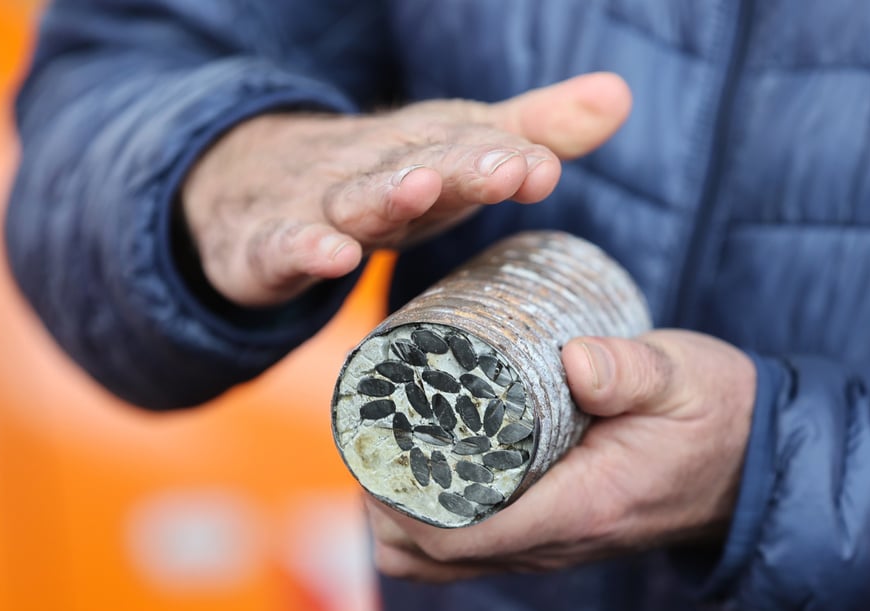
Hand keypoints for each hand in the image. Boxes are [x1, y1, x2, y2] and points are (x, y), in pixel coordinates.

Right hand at [181, 73, 630, 305]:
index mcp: (422, 151)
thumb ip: (530, 131)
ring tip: (420, 186)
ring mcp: (318, 204)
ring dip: (387, 193)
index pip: (464, 147)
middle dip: (462, 166)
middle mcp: (373, 170)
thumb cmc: (376, 173)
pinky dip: (302, 249)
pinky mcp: (268, 245)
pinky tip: (331, 257)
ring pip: (353, 199)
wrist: (249, 181)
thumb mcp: (452, 153)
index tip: (545, 168)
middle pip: (417, 165)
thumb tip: (620, 95)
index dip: (502, 156)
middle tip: (508, 168)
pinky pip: (283, 247)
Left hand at [368, 330, 755, 581]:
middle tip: (369, 434)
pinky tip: (426, 468)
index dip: (398, 501)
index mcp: (579, 507)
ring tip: (388, 449)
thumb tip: (573, 359)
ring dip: (401, 515)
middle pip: (433, 555)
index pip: (461, 534)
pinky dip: (431, 519)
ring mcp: (548, 543)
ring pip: (444, 560)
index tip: (373, 444)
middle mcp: (555, 540)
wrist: (748, 460)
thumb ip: (632, 369)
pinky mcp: (548, 531)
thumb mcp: (681, 378)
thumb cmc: (711, 414)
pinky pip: (470, 547)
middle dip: (384, 503)